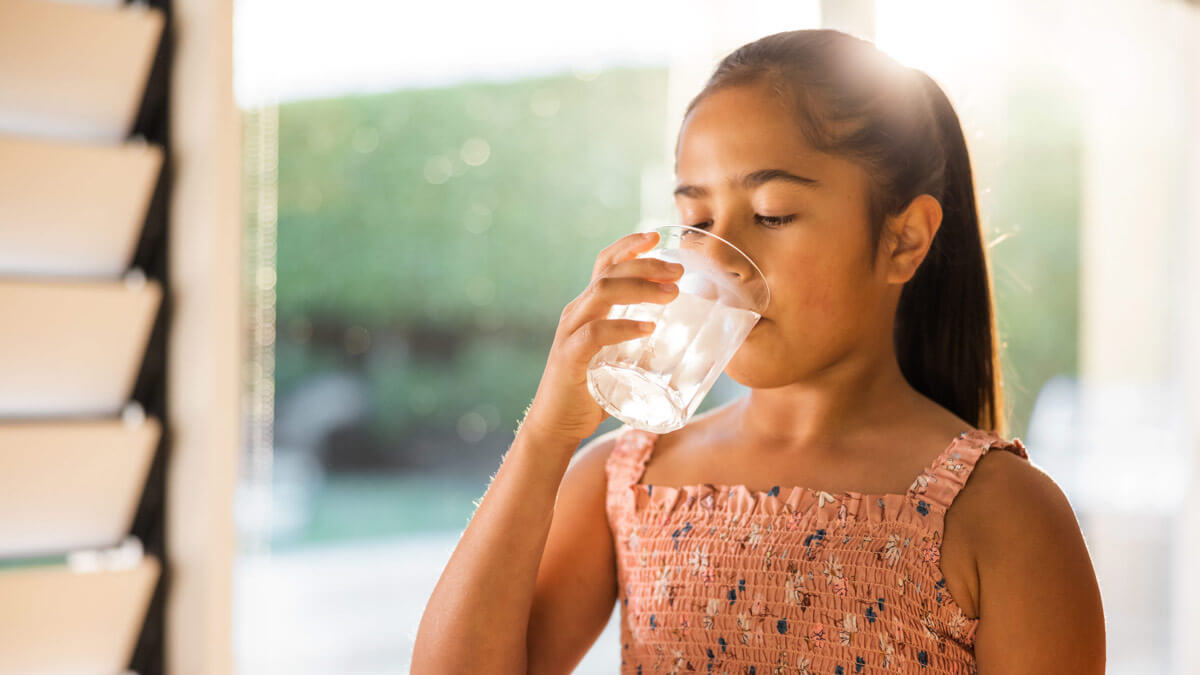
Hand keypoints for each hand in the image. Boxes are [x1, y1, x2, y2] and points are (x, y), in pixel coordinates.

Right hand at [521, 230, 683, 444]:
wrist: (557, 425)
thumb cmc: (592, 392)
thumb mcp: (618, 358)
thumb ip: (641, 346)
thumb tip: (687, 342)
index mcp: (586, 308)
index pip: (603, 264)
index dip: (628, 245)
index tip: (656, 236)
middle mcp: (576, 314)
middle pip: (608, 272)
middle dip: (646, 265)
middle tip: (678, 271)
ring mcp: (570, 334)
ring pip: (602, 294)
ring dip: (640, 288)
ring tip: (671, 294)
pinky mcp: (570, 359)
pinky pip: (594, 334)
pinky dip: (623, 327)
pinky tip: (647, 329)